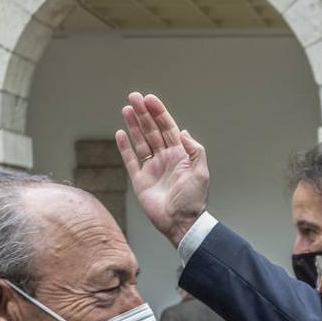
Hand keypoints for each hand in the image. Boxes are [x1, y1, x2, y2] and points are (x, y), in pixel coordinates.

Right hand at [116, 92, 208, 246]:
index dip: (159, 113)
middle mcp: (165, 159)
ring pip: (140, 141)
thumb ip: (195, 151)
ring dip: (133, 125)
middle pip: (152, 131)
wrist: (181, 223)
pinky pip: (130, 160)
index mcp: (180, 155)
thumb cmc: (193, 200)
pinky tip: (120, 133)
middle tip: (134, 96)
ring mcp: (152, 168)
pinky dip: (125, 147)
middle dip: (143, 113)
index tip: (150, 99)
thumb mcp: (201, 172)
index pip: (168, 128)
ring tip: (126, 108)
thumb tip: (183, 132)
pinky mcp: (140, 180)